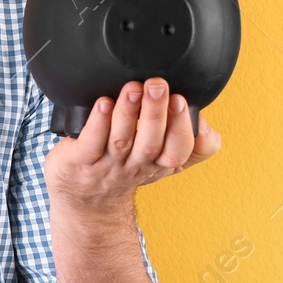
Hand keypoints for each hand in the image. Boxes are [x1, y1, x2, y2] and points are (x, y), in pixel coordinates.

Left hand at [43, 77, 221, 215]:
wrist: (86, 197)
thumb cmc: (127, 166)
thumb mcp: (165, 160)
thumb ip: (192, 142)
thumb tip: (202, 117)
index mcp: (159, 162)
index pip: (179, 151)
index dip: (182, 128)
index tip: (181, 99)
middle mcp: (135, 165)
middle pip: (151, 143)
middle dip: (156, 113)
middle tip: (157, 85)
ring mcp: (107, 164)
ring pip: (121, 140)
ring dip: (128, 112)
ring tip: (132, 89)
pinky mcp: (79, 161)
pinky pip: (90, 142)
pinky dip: (97, 123)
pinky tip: (102, 104)